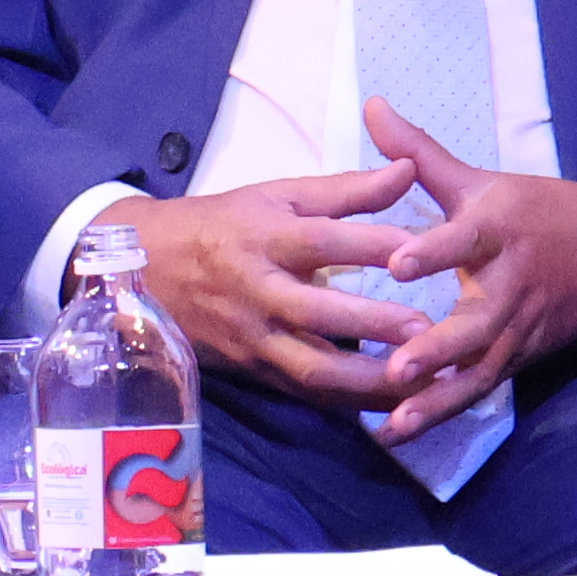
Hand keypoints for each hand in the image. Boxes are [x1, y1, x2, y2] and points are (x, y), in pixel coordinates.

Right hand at [120, 161, 430, 403]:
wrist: (148, 270)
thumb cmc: (223, 225)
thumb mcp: (278, 195)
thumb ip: (347, 190)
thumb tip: (409, 168)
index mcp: (265, 237)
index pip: (322, 240)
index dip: (370, 246)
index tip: (422, 251)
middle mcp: (258, 292)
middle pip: (317, 313)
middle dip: (372, 325)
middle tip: (428, 331)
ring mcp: (254, 338)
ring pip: (312, 368)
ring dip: (367, 381)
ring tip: (421, 381)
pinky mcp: (254, 371)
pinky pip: (305, 394)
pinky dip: (349, 404)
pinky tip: (393, 407)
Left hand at [357, 103, 576, 442]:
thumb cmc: (532, 211)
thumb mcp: (478, 181)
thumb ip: (419, 153)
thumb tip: (370, 104)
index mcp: (496, 232)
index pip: (464, 240)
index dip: (434, 252)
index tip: (399, 263)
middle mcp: (509, 285)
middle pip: (477, 322)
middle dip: (439, 348)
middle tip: (396, 366)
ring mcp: (517, 328)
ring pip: (479, 369)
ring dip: (438, 397)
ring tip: (394, 420)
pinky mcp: (518, 358)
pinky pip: (481, 389)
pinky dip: (444, 411)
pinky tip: (400, 428)